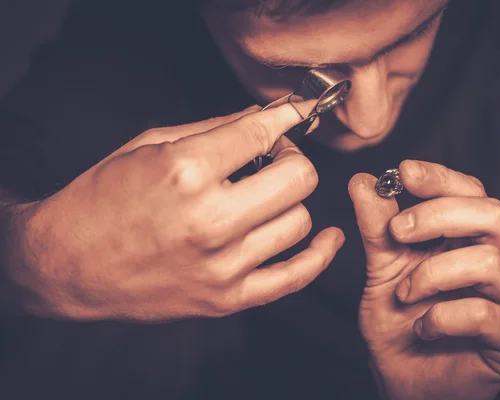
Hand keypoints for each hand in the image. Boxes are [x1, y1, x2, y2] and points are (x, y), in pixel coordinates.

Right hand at [4, 104, 343, 320]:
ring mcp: (222, 265)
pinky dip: (319, 256)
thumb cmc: (102, 198)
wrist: (70, 262)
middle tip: (274, 157)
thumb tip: (264, 117)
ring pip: (300, 222)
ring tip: (267, 198)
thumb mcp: (149, 145)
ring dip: (290, 202)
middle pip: (299, 178)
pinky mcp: (226, 298)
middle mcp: (210, 219)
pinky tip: (329, 239)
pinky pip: (295, 277)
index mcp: (187, 172)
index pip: (263, 133)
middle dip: (292, 159)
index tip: (293, 114)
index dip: (285, 118)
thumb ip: (213, 128)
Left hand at [349, 160, 499, 399]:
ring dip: (433, 273)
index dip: (440, 177)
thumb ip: (377, 227)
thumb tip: (364, 180)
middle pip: (492, 215)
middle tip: (397, 232)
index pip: (472, 193)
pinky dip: (443, 316)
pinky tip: (422, 328)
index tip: (402, 172)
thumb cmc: (401, 324)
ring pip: (490, 262)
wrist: (407, 382)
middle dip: (438, 215)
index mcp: (476, 241)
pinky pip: (486, 313)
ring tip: (404, 294)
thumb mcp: (383, 270)